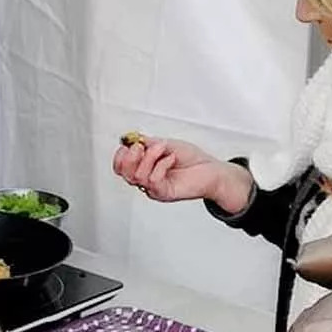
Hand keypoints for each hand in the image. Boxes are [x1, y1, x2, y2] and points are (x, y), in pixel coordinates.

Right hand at [113, 135, 252, 212]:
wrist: (212, 170)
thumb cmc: (193, 160)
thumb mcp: (166, 144)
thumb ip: (147, 143)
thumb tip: (130, 139)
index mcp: (144, 168)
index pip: (120, 167)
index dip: (121, 154)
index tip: (132, 142)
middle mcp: (147, 180)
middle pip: (123, 173)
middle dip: (130, 156)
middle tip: (141, 146)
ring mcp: (155, 188)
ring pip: (137, 176)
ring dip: (149, 157)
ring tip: (164, 148)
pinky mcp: (165, 193)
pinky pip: (153, 180)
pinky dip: (161, 165)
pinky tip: (171, 159)